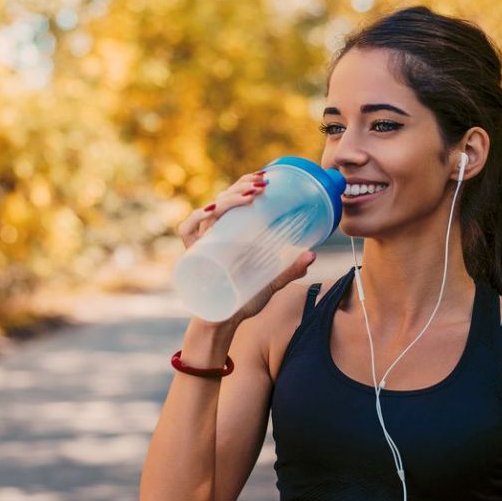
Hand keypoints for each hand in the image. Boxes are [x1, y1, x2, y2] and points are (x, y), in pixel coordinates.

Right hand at [176, 170, 316, 325]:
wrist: (222, 323)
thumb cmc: (242, 300)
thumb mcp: (270, 283)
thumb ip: (289, 270)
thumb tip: (312, 255)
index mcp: (232, 234)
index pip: (235, 199)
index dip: (246, 184)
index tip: (266, 177)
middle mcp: (215, 233)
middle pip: (223, 199)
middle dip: (242, 186)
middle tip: (263, 183)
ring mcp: (202, 242)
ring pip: (210, 209)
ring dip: (229, 198)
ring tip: (250, 195)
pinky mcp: (193, 254)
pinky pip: (188, 229)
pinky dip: (198, 217)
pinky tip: (212, 210)